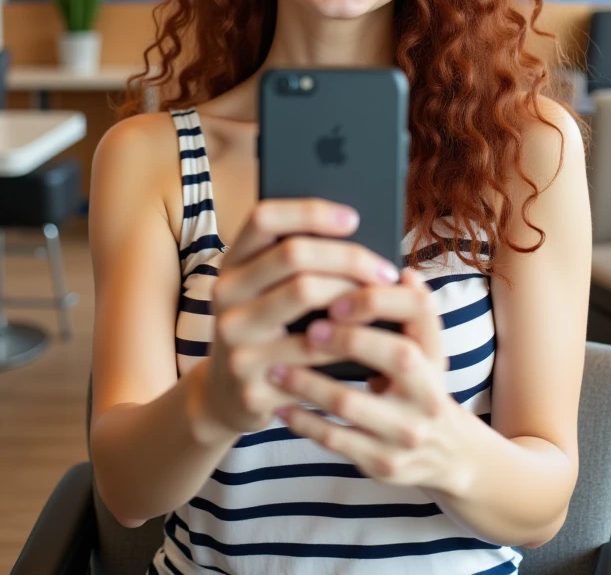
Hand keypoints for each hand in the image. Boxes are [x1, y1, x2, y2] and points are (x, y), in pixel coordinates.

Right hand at [197, 198, 400, 436]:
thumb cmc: (268, 332)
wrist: (229, 399)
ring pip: (305, 294)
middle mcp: (225, 294)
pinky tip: (371, 336)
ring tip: (383, 300)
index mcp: (232, 264)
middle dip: (349, 257)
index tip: (354, 218)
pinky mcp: (252, 378)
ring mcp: (234, 339)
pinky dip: (350, 338)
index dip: (310, 211)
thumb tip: (360, 236)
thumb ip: (294, 265)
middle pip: (292, 253)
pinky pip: (314, 349)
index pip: (264, 217)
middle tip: (385, 271)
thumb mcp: (266, 292)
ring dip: (356, 296)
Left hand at [265, 267, 468, 491]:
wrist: (449, 455)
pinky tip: (280, 406)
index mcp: (436, 355)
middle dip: (345, 339)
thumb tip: (405, 272)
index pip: (419, 312)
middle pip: (395, 356)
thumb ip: (413, 313)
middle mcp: (429, 393)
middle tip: (305, 330)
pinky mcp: (383, 462)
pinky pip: (334, 440)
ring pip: (350, 402)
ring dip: (306, 382)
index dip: (378, 301)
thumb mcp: (427, 352)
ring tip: (275, 367)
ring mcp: (406, 431)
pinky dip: (303, 421)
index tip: (337, 299)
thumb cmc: (421, 387)